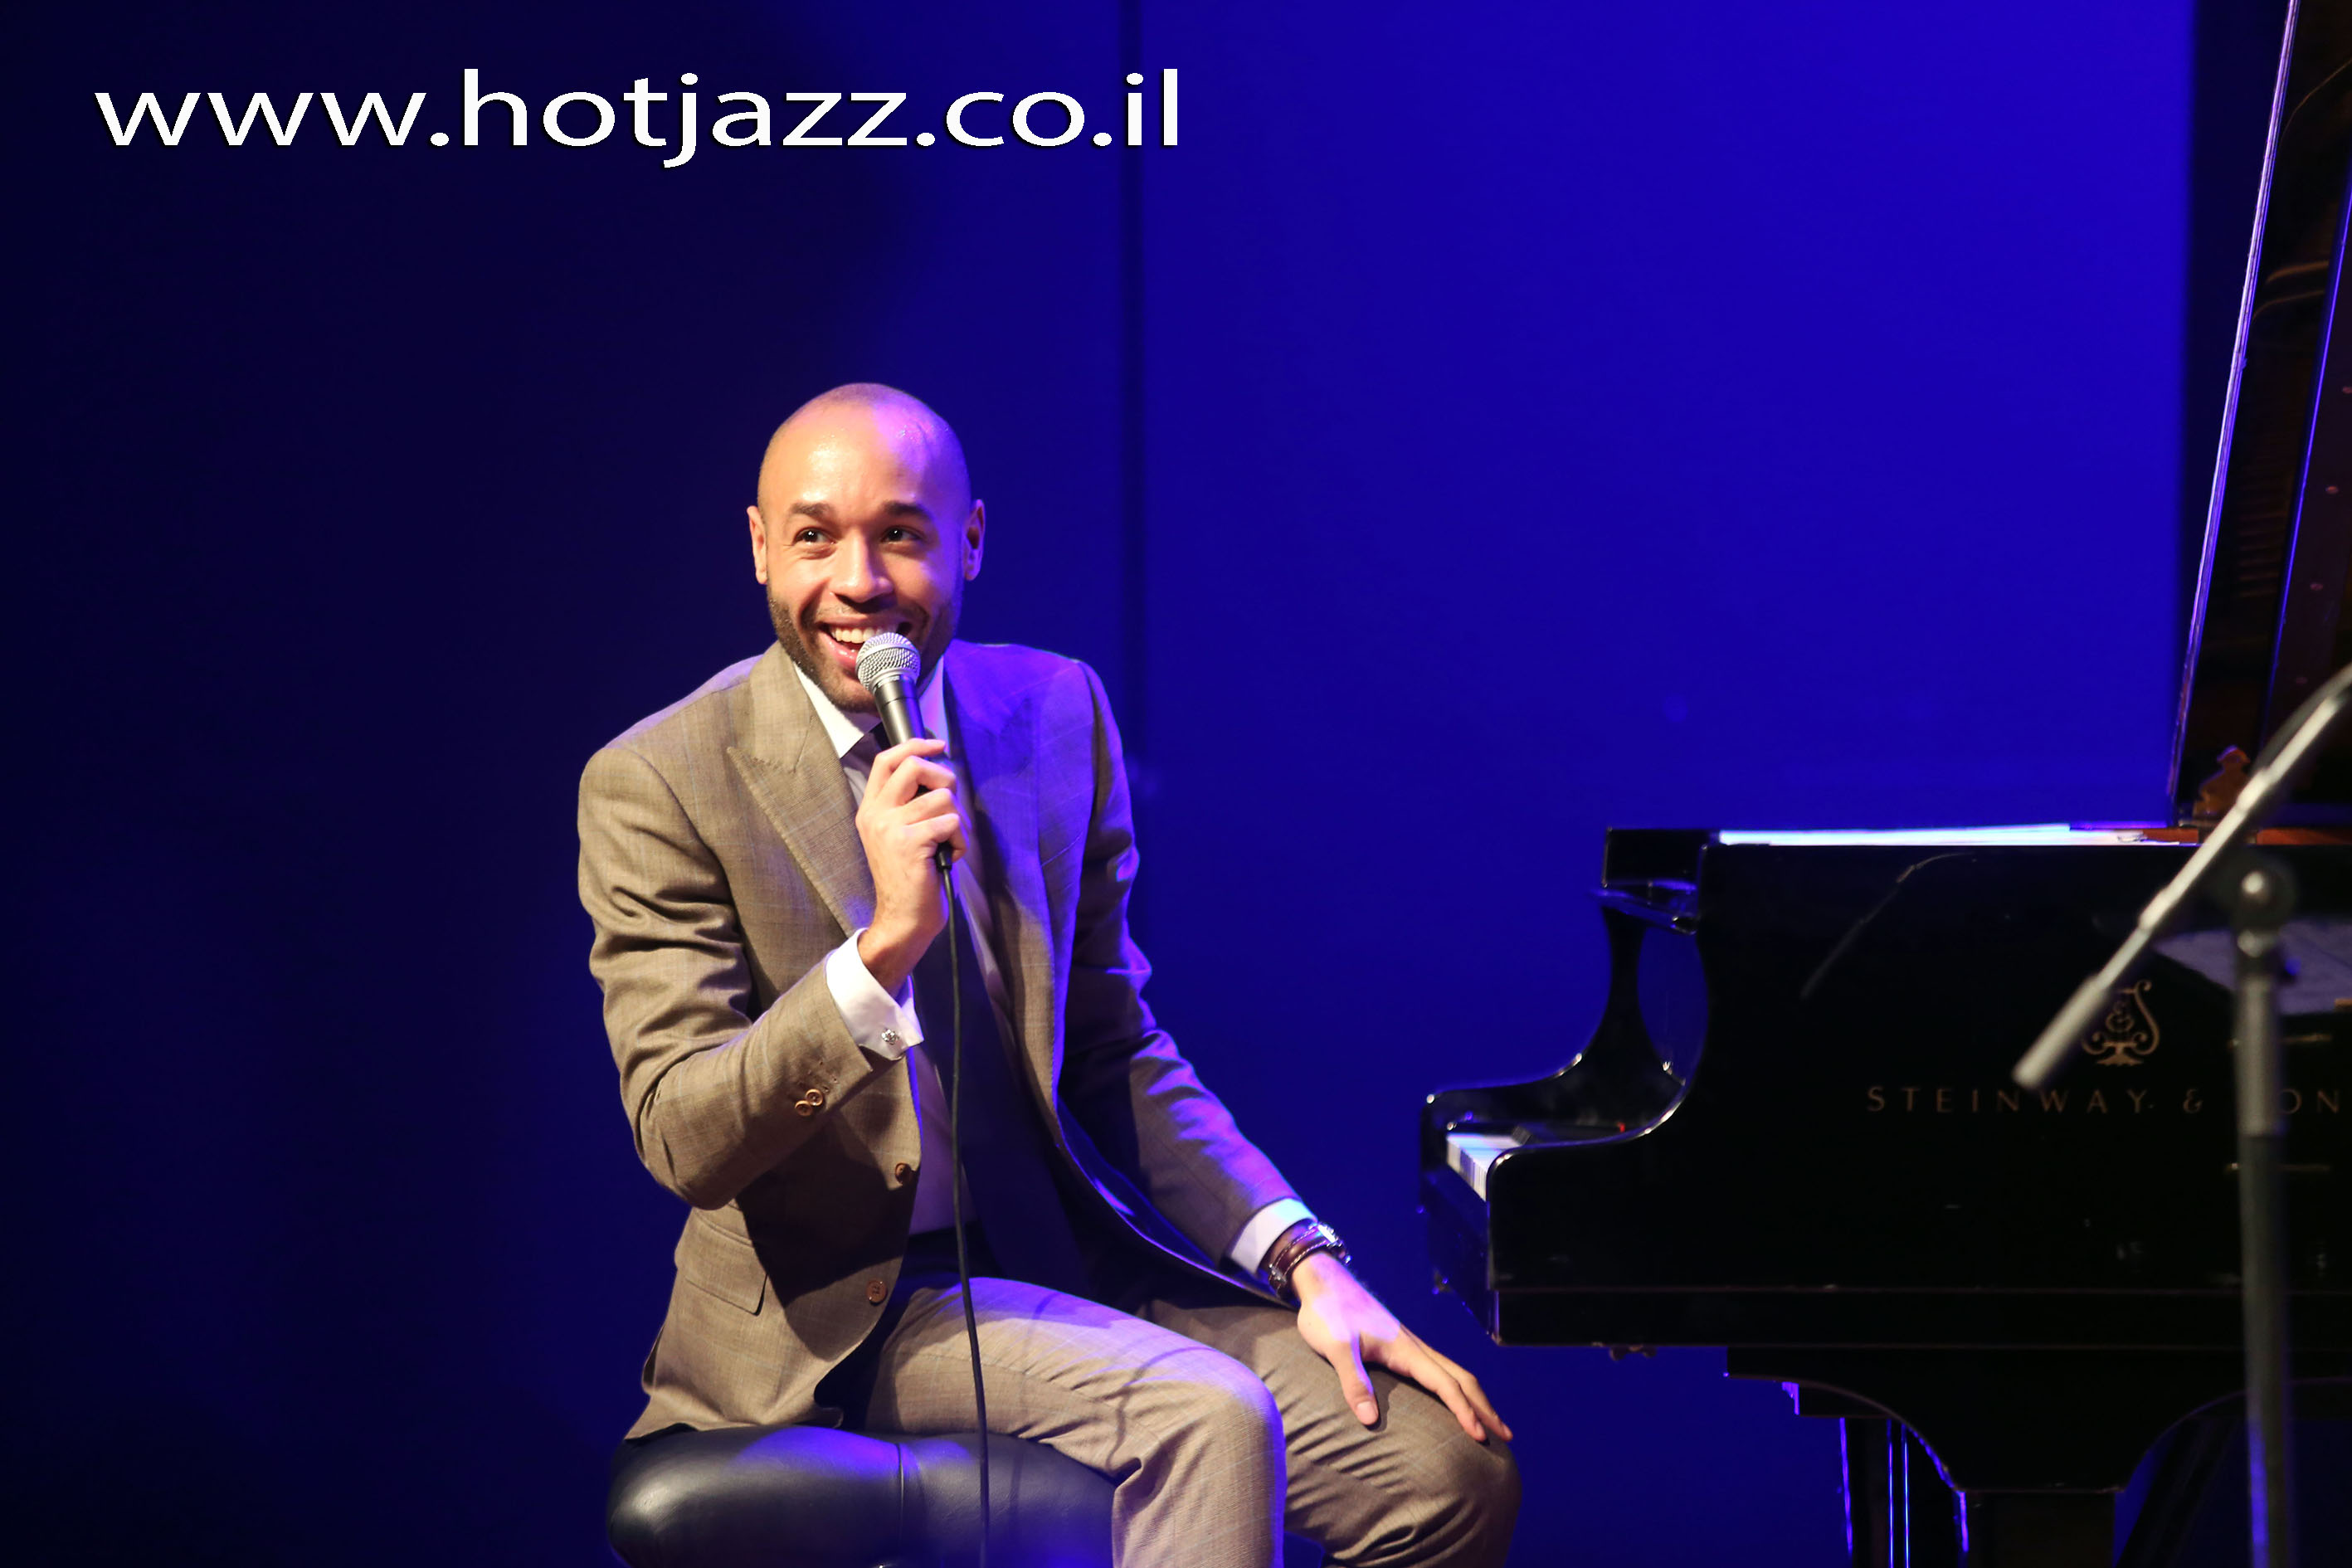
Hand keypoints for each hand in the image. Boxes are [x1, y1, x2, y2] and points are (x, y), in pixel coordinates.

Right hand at [854, 737, 966, 992]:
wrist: (902, 919)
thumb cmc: (911, 878)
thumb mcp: (900, 835)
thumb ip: (910, 804)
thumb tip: (940, 773)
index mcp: (871, 809)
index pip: (886, 760)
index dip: (914, 744)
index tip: (938, 744)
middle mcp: (875, 814)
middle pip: (915, 766)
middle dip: (944, 780)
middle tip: (949, 806)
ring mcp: (889, 828)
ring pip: (942, 798)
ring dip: (956, 822)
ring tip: (945, 845)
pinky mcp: (909, 843)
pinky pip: (950, 823)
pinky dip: (959, 841)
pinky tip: (947, 857)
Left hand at [1291, 1252, 1511, 1442]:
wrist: (1325, 1283)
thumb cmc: (1329, 1314)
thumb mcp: (1336, 1347)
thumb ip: (1353, 1381)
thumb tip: (1370, 1420)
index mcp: (1407, 1350)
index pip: (1445, 1384)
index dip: (1464, 1411)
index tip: (1480, 1435)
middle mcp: (1415, 1348)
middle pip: (1461, 1378)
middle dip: (1484, 1407)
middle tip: (1506, 1435)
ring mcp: (1410, 1346)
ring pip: (1453, 1373)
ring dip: (1475, 1398)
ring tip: (1489, 1422)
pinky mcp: (1401, 1347)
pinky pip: (1439, 1371)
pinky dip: (1456, 1389)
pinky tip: (1453, 1399)